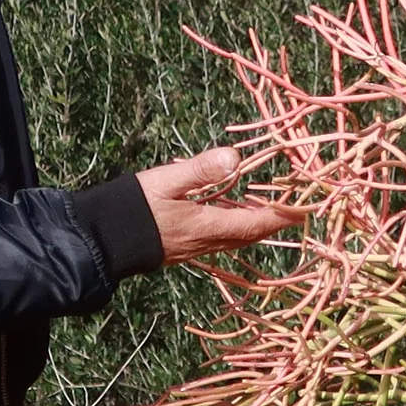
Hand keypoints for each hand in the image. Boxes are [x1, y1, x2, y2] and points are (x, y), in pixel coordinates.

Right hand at [138, 147, 301, 265]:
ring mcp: (194, 248)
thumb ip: (200, 170)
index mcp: (206, 226)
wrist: (101, 241)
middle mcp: (205, 242)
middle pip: (249, 235)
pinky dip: (232, 225)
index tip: (304, 208)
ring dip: (253, 224)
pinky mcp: (182, 248)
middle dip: (272, 221)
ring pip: (234, 238)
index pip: (255, 224)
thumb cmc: (131, 208)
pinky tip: (229, 212)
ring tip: (266, 206)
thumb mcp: (166, 181)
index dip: (282, 216)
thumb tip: (234, 157)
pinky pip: (218, 238)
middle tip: (292, 207)